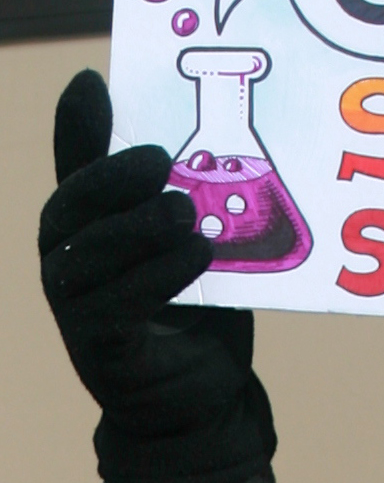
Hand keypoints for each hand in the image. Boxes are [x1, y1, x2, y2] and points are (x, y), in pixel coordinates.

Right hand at [39, 69, 275, 482]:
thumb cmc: (198, 311)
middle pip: (69, 208)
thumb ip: (191, 201)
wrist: (200, 401)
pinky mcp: (100, 349)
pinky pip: (113, 308)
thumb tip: (216, 139)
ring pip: (86, 257)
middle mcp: (69, 264)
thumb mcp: (196, 245)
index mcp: (89, 230)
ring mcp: (76, 309)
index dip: (78, 128)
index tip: (93, 81)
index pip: (75, 171)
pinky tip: (193, 258)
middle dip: (109, 178)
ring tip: (181, 213)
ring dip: (134, 229)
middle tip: (158, 161)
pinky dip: (153, 279)